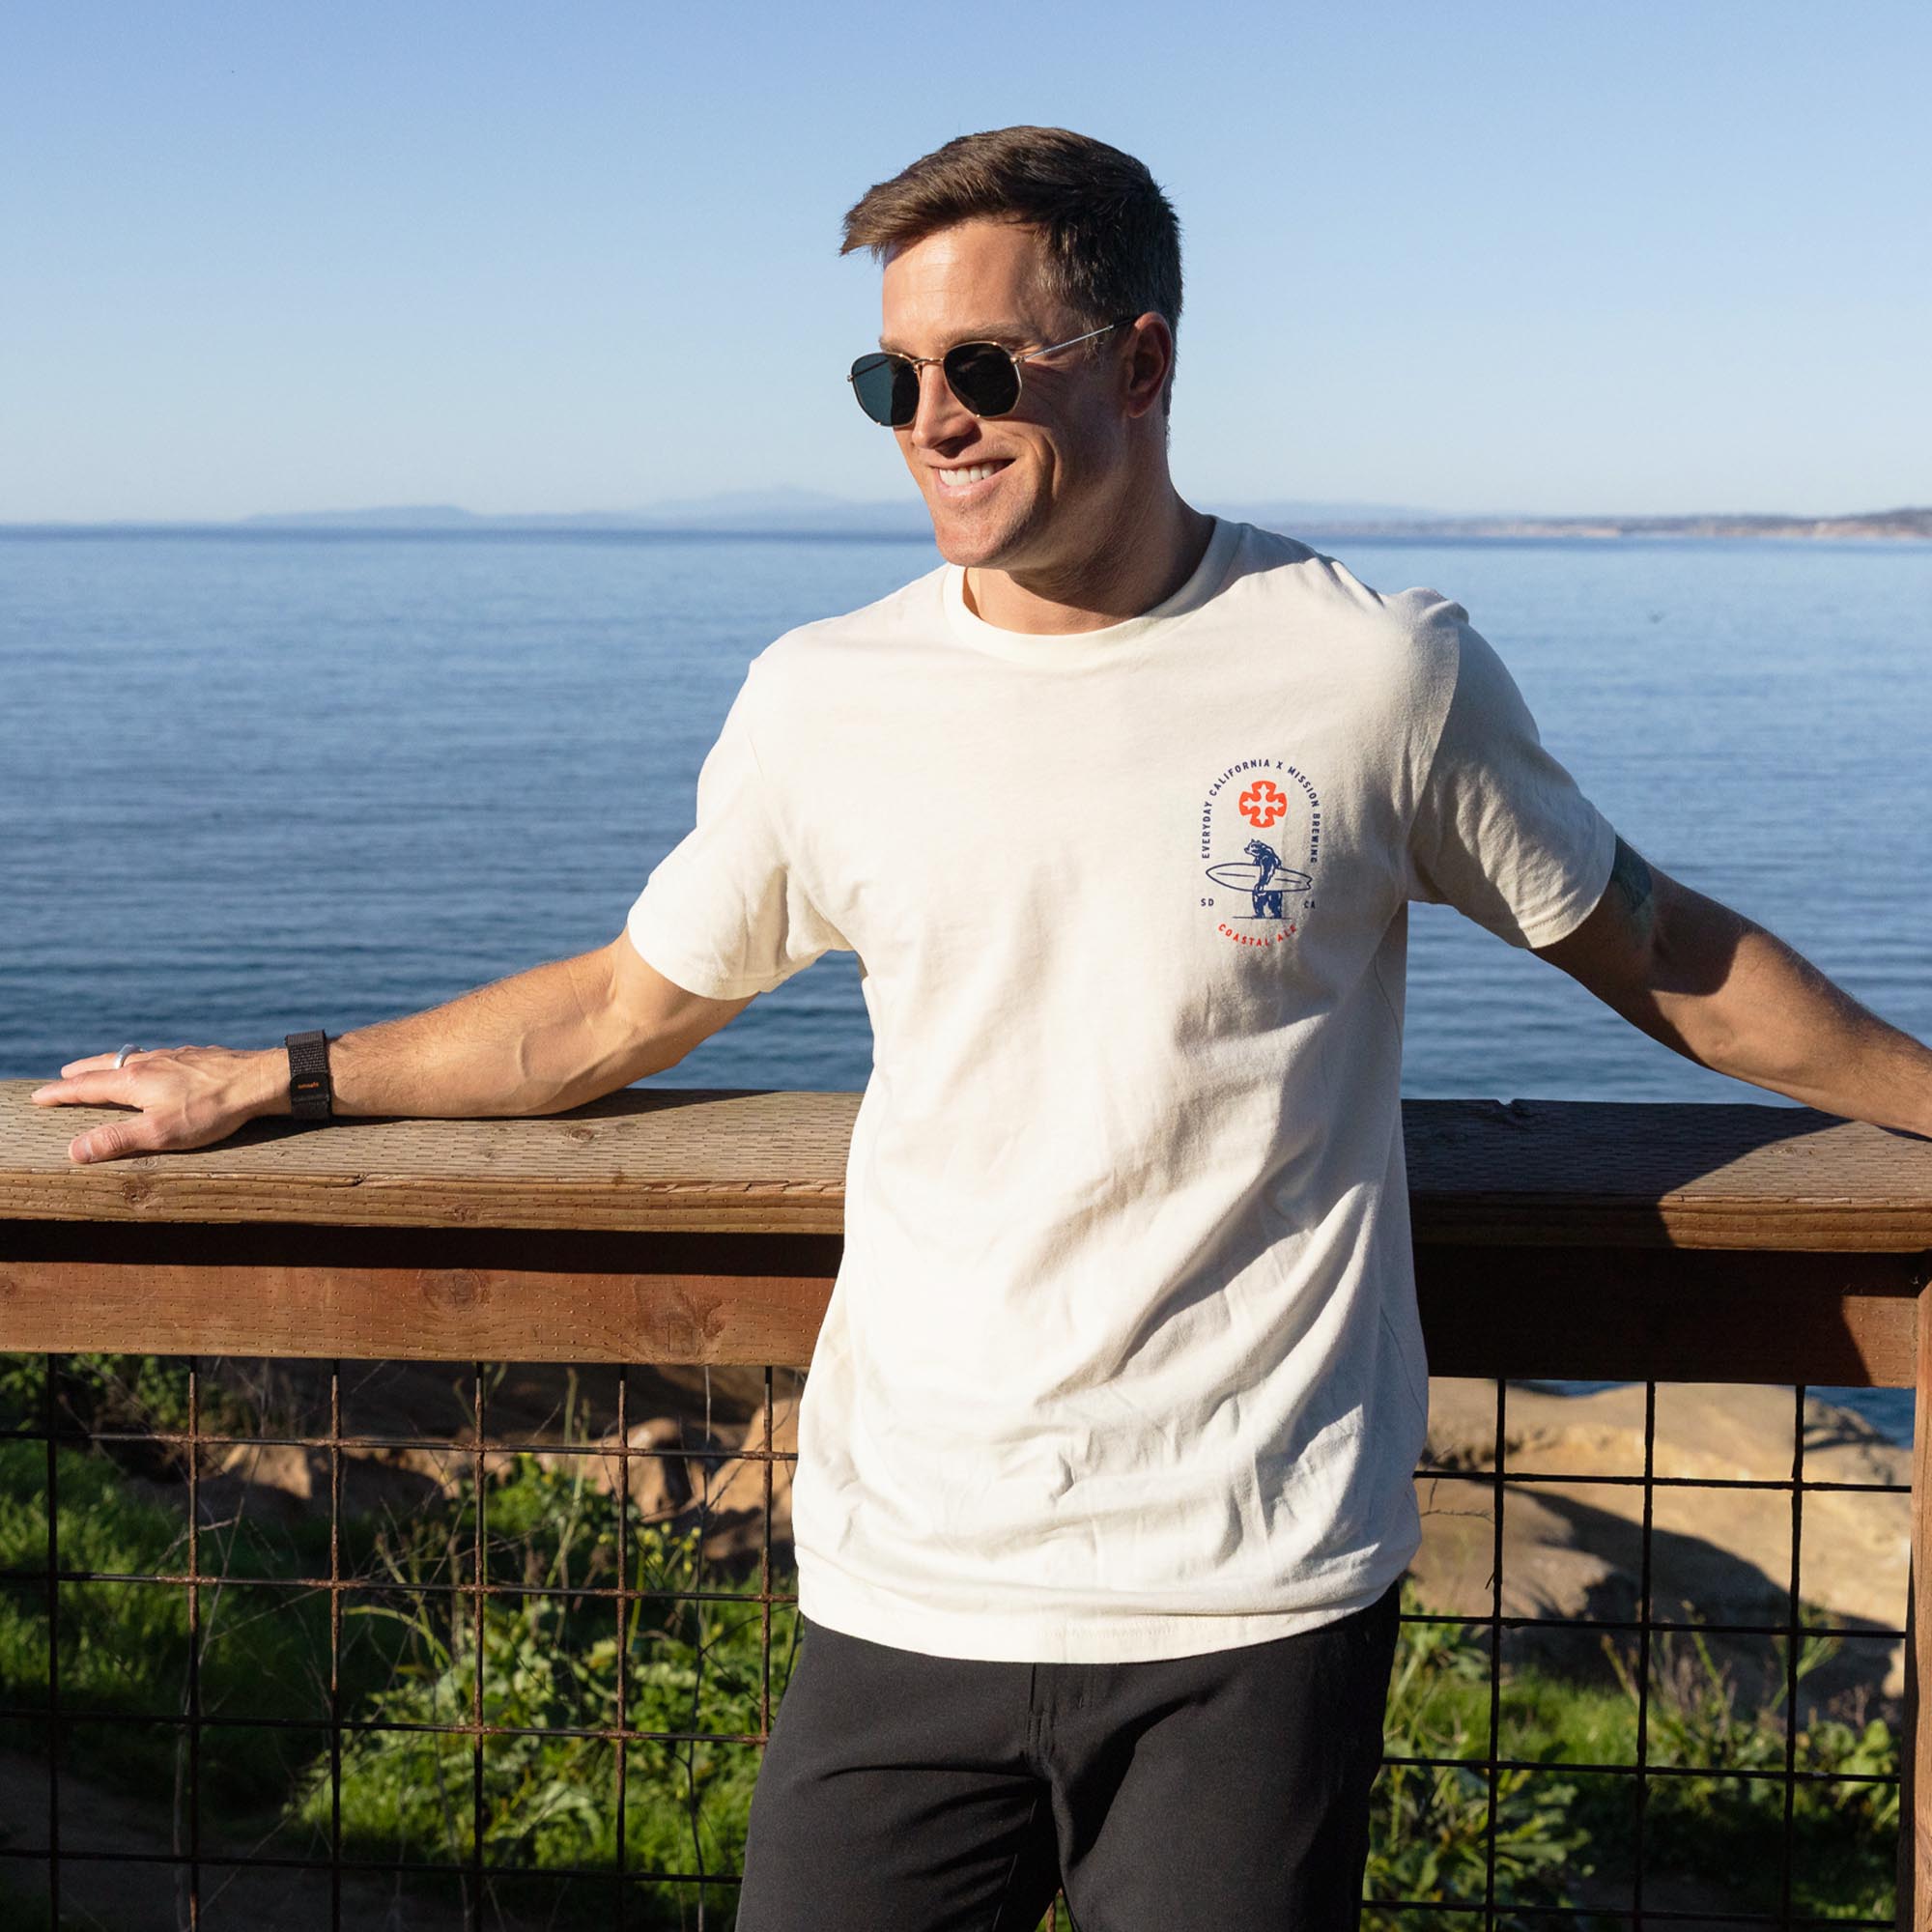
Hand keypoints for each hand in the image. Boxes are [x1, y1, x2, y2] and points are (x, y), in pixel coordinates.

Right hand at [31, 1045, 285, 1163]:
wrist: (261, 1081)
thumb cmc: (212, 1110)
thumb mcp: (160, 1133)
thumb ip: (116, 1140)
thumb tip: (73, 1150)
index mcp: (134, 1080)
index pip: (85, 1087)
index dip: (59, 1094)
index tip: (38, 1097)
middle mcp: (150, 1062)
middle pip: (106, 1064)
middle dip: (82, 1072)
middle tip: (64, 1076)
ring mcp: (176, 1056)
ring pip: (134, 1057)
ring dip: (113, 1063)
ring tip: (105, 1068)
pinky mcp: (199, 1055)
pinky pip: (161, 1056)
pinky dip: (145, 1061)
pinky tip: (158, 1064)